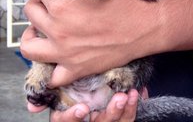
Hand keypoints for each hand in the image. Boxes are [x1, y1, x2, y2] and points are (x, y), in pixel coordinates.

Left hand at [21, 0, 163, 86]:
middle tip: (49, 3)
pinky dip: (51, 69)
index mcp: (63, 7)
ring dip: (31, 36)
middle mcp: (58, 31)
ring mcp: (65, 54)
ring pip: (29, 47)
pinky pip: (53, 77)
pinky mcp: (77, 70)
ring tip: (42, 30)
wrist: (148, 26)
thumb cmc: (126, 2)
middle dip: (38, 2)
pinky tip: (58, 59)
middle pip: (31, 12)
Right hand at [27, 89, 145, 121]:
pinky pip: (128, 119)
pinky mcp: (118, 121)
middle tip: (120, 97)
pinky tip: (140, 93)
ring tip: (132, 94)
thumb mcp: (60, 98)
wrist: (92, 98)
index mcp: (70, 119)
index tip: (83, 108)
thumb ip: (51, 98)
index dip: (73, 118)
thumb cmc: (71, 96)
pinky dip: (135, 107)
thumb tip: (31, 108)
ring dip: (127, 110)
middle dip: (111, 113)